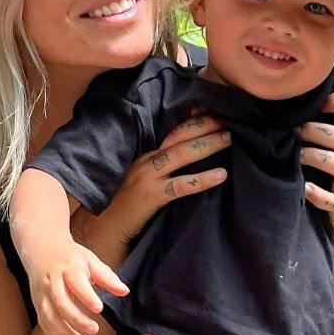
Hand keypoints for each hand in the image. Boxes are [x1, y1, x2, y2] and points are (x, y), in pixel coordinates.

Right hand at [28, 241, 128, 334]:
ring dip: (65, 333)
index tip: (99, 308)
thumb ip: (107, 278)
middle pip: (61, 303)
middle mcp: (52, 281)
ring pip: (49, 316)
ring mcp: (42, 293)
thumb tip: (124, 291)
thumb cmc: (70, 256)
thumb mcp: (90, 261)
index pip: (77, 283)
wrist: (41, 247)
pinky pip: (43, 322)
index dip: (87, 296)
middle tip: (94, 329)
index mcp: (69, 268)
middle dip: (77, 319)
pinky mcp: (37, 303)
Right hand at [81, 110, 230, 254]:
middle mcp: (144, 157)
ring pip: (181, 154)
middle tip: (226, 119)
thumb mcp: (140, 173)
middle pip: (178, 134)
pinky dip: (203, 179)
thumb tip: (189, 148)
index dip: (191, 116)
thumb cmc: (125, 200)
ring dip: (207, 145)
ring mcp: (147, 176)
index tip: (211, 108)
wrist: (106, 225)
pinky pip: (181, 185)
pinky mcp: (151, 196)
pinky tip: (221, 175)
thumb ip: (158, 160)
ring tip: (227, 139)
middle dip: (204, 124)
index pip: (170, 126)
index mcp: (143, 150)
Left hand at [299, 91, 333, 260]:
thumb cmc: (331, 178)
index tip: (318, 103)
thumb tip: (289, 102)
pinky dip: (317, 194)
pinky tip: (304, 189)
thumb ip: (321, 128)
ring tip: (296, 158)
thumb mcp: (333, 150)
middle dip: (315, 131)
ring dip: (314, 157)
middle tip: (294, 132)